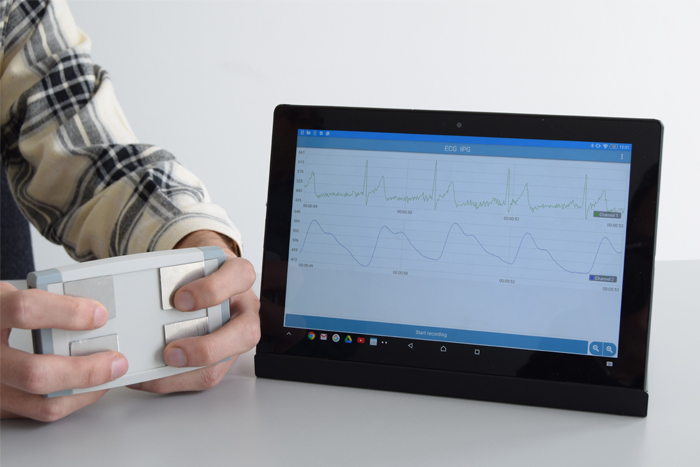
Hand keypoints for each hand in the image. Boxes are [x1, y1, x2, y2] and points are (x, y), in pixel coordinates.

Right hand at [0, 282, 128, 420]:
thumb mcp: (7, 295)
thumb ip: (46, 299)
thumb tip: (95, 309)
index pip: (25, 310)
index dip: (67, 312)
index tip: (99, 315)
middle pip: (35, 373)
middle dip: (85, 370)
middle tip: (115, 361)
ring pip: (41, 402)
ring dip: (84, 391)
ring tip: (109, 376)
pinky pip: (38, 412)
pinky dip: (71, 401)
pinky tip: (87, 386)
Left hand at [128, 230, 259, 392]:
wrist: (204, 278)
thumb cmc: (198, 272)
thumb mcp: (192, 262)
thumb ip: (177, 272)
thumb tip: (138, 290)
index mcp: (239, 279)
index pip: (241, 277)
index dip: (212, 290)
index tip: (179, 299)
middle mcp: (244, 311)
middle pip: (244, 333)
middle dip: (205, 348)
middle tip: (171, 351)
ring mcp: (234, 337)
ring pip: (222, 364)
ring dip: (185, 372)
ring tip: (154, 368)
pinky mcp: (220, 359)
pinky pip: (201, 377)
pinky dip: (172, 380)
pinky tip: (148, 375)